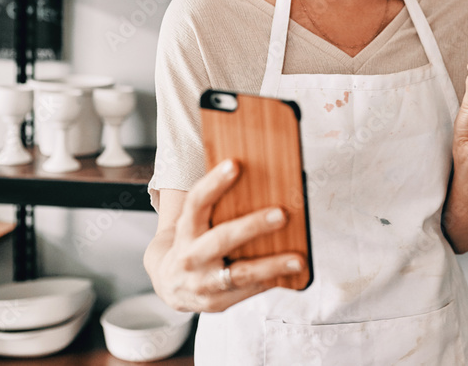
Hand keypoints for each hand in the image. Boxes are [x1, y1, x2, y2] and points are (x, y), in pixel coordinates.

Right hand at [150, 159, 307, 312]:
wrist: (169, 284)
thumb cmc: (193, 243)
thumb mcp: (194, 223)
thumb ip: (216, 207)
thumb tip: (262, 182)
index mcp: (185, 229)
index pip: (196, 202)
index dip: (213, 183)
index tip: (234, 164)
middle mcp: (190, 257)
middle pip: (222, 239)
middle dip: (253, 226)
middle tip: (282, 214)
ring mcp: (202, 283)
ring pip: (240, 274)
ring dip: (271, 266)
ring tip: (298, 259)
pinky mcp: (216, 303)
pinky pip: (248, 291)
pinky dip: (270, 281)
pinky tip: (290, 274)